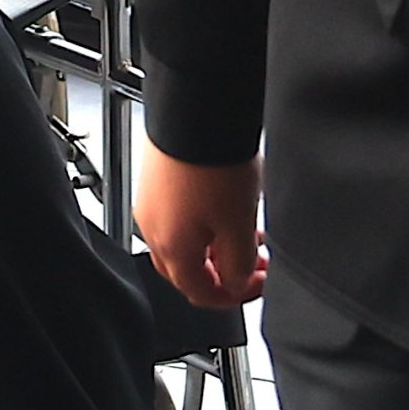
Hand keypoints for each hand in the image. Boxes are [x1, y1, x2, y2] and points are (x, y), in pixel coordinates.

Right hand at [138, 146, 266, 307]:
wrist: (197, 112)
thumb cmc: (213, 163)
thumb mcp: (239, 224)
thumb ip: (239, 264)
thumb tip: (236, 283)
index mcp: (171, 248)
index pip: (200, 293)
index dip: (235, 296)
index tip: (258, 283)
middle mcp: (152, 229)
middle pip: (188, 271)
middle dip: (224, 272)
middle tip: (254, 261)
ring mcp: (150, 204)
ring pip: (184, 243)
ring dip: (216, 247)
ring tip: (246, 230)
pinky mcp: (155, 181)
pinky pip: (178, 217)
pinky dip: (204, 224)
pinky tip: (226, 207)